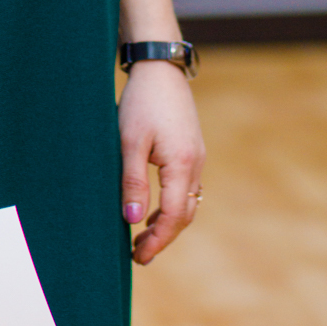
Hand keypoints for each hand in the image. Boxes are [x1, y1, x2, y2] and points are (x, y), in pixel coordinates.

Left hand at [119, 61, 205, 264]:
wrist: (160, 69)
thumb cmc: (142, 102)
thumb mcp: (129, 141)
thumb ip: (132, 181)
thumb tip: (132, 219)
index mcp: (182, 164)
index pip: (174, 216)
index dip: (157, 240)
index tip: (137, 256)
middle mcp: (195, 164)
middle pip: (184, 214)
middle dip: (163, 237)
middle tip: (138, 255)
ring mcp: (196, 157)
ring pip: (187, 203)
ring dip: (167, 223)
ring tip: (141, 238)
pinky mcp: (191, 150)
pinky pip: (186, 188)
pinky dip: (171, 205)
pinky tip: (152, 210)